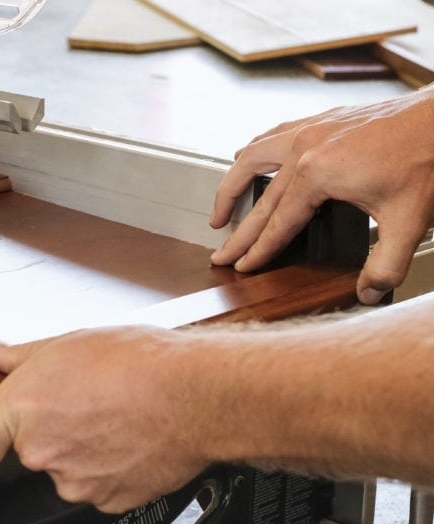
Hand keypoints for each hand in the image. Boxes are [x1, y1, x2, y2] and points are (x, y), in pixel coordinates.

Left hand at [0, 328, 209, 513]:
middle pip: (29, 452)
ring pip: (67, 469)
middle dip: (51, 431)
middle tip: (83, 402)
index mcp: (21, 409)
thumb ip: (22, 355)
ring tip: (113, 416)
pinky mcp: (108, 500)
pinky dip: (110, 467)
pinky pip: (99, 485)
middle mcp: (40, 451)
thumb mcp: (69, 342)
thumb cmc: (139, 364)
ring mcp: (74, 481)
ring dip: (83, 450)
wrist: (195, 395)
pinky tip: (129, 437)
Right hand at [210, 89, 433, 304]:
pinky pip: (272, 136)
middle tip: (222, 253)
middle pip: (260, 199)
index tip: (242, 266)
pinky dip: (254, 152)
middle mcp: (304, 148)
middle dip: (238, 232)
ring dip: (232, 183)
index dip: (258, 250)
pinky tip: (251, 158)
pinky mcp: (321, 120)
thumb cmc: (427, 157)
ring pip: (252, 157)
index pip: (278, 223)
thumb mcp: (409, 222)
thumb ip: (386, 264)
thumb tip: (368, 292)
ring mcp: (309, 130)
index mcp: (316, 174)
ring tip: (220, 207)